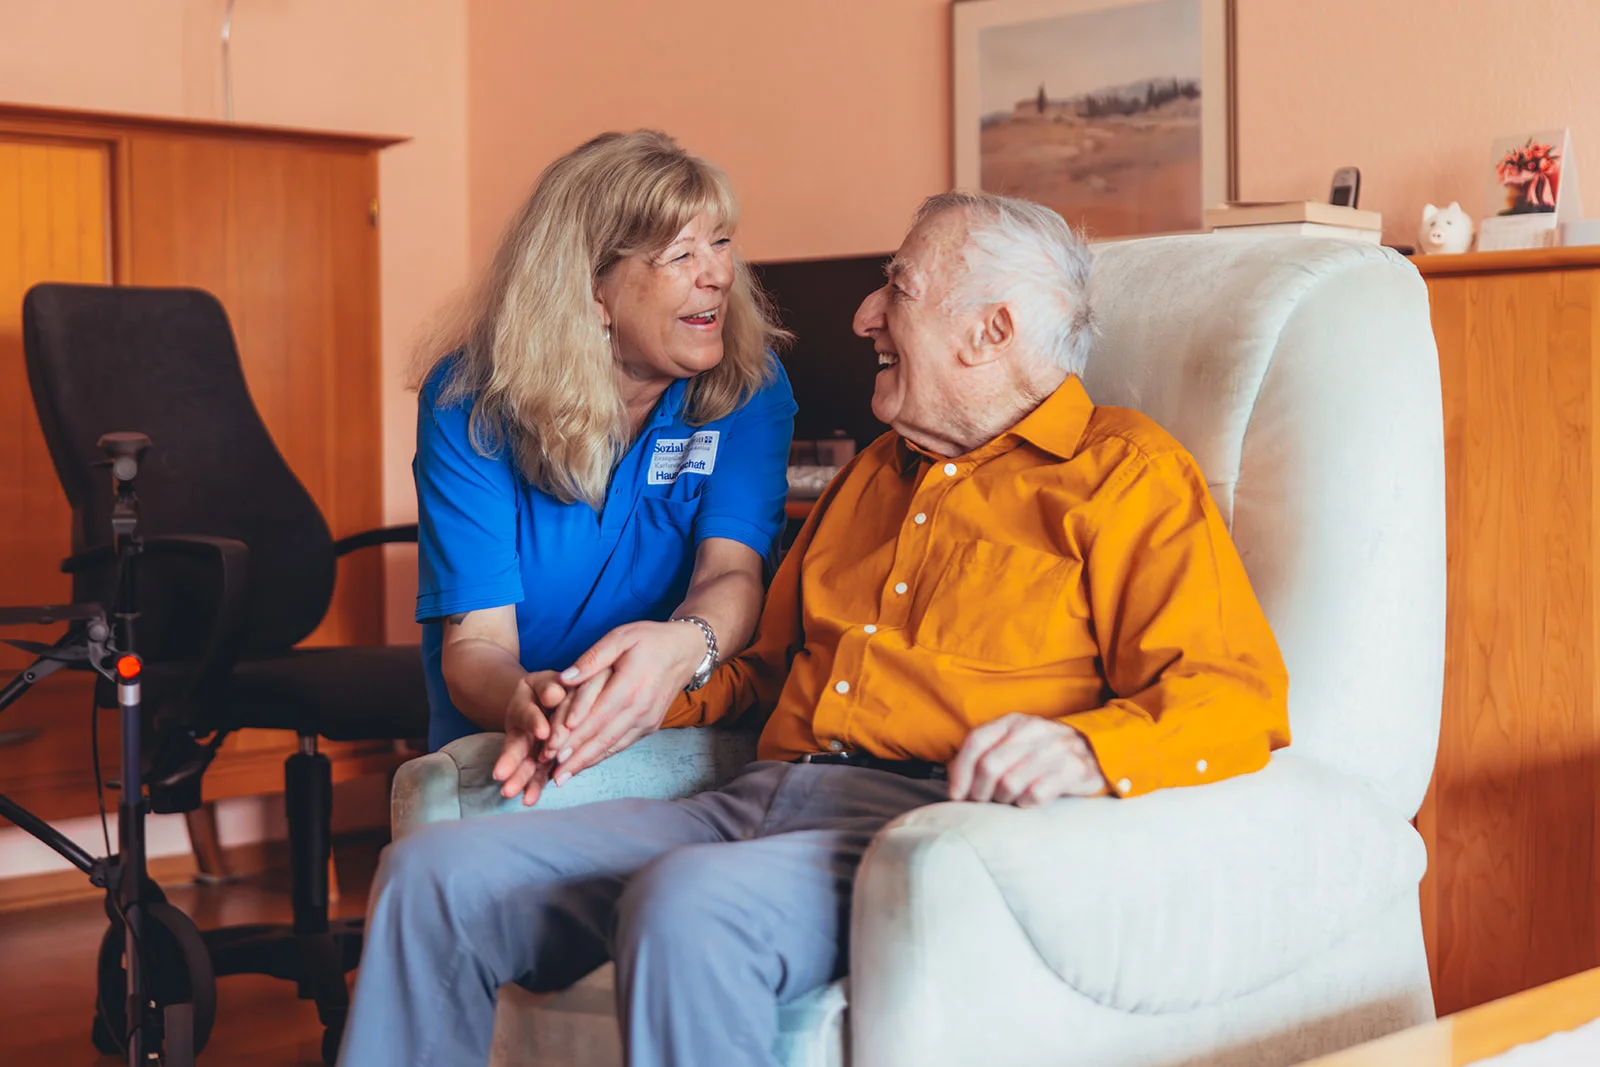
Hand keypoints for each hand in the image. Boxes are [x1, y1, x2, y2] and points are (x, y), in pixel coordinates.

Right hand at [492, 669, 567, 804]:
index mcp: (525, 706)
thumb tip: (555, 694)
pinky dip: (532, 787)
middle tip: (501, 775)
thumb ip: (549, 686)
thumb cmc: (550, 688)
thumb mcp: (546, 681)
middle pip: (516, 744)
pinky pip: (536, 774)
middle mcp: (522, 729)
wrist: (544, 700)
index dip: (535, 722)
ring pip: (522, 763)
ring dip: (517, 778)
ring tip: (509, 793)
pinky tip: (529, 800)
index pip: (530, 713)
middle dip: (510, 760)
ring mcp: (528, 747)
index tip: (543, 733)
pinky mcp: (539, 761)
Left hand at [543, 620, 704, 782]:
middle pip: (603, 737)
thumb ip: (592, 658)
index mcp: (632, 684)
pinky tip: (585, 764)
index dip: (575, 734)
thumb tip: (565, 678)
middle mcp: (641, 707)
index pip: (598, 715)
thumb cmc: (650, 640)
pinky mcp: (650, 726)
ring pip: (613, 746)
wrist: (685, 650)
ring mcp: (647, 720)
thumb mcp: (620, 637)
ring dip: (587, 762)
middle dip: (576, 758)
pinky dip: (602, 756)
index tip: (552, 749)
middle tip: (552, 776)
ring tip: (563, 778)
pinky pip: (623, 744)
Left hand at [946, 714, 1105, 806]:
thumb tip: (954, 783)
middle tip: (984, 804)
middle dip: (980, 792)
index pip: (976, 742)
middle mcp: (1033, 730)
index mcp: (1014, 722)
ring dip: (1004, 800)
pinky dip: (1026, 804)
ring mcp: (1055, 748)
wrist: (1097, 752)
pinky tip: (1029, 802)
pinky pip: (1036, 794)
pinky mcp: (1074, 770)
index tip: (956, 796)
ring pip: (1010, 783)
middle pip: (990, 766)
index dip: (959, 772)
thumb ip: (984, 755)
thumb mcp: (1014, 745)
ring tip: (1009, 801)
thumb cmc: (1044, 755)